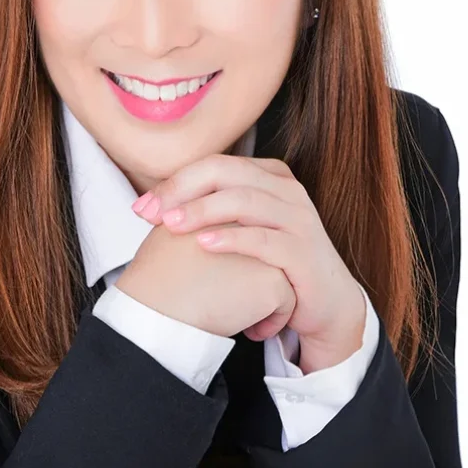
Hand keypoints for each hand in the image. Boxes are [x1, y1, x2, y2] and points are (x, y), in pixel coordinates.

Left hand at [132, 154, 365, 372]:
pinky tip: (203, 244)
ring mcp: (299, 218)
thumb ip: (211, 210)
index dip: (175, 182)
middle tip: (151, 213)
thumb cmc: (274, 264)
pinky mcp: (304, 251)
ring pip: (244, 200)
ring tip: (170, 225)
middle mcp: (287, 190)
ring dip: (202, 210)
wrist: (325, 302)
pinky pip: (264, 239)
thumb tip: (155, 205)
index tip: (142, 208)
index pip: (214, 165)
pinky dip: (231, 238)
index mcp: (270, 177)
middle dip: (182, 190)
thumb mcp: (244, 228)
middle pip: (226, 173)